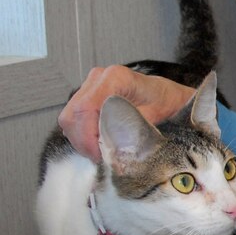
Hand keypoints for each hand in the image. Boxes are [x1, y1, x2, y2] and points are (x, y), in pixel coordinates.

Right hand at [58, 65, 195, 161]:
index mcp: (115, 78)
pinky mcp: (88, 94)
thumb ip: (130, 129)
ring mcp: (91, 84)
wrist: (165, 94)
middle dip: (82, 141)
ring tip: (99, 152)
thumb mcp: (152, 116)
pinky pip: (74, 117)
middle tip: (99, 157)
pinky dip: (82, 134)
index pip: (86, 108)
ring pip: (70, 117)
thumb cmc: (164, 101)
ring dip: (81, 139)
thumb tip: (112, 149)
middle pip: (73, 114)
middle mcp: (99, 77)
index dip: (87, 135)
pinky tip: (97, 142)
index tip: (97, 153)